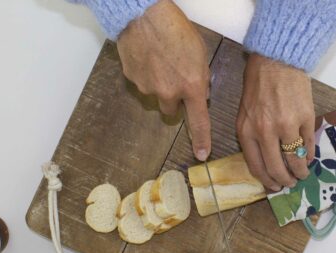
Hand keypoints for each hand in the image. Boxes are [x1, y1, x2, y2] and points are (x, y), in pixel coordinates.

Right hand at [117, 0, 210, 160]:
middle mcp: (169, 92)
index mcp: (191, 86)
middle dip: (173, 100)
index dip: (202, 139)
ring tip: (159, 61)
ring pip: (155, 96)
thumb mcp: (200, 53)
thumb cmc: (176, 29)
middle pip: (171, 111)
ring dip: (159, 86)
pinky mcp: (132, 79)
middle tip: (174, 79)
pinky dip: (145, 75)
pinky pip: (142, 84)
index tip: (202, 154)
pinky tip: (148, 57)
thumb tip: (200, 92)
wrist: (145, 15)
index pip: (199, 121)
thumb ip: (201, 77)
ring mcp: (148, 87)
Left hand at [236, 54, 315, 190]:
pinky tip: (307, 159)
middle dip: (284, 181)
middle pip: (276, 168)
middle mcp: (265, 132)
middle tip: (289, 184)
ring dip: (299, 172)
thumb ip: (251, 136)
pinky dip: (308, 156)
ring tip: (302, 175)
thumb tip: (265, 160)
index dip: (267, 180)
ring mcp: (287, 126)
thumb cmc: (257, 85)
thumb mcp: (244, 113)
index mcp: (247, 131)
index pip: (257, 166)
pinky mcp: (305, 119)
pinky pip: (307, 145)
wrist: (276, 61)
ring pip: (294, 160)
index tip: (273, 186)